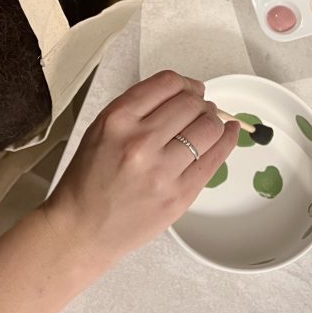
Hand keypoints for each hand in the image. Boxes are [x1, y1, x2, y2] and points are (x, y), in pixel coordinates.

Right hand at [44, 71, 238, 266]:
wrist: (82, 229)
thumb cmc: (89, 179)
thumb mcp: (101, 129)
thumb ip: (138, 108)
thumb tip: (185, 93)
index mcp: (117, 119)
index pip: (168, 83)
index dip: (186, 83)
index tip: (192, 89)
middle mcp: (140, 141)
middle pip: (191, 103)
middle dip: (201, 103)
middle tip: (200, 110)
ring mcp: (161, 170)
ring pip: (208, 127)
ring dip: (214, 121)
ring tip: (209, 124)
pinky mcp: (179, 195)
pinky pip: (215, 159)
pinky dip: (227, 140)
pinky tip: (229, 133)